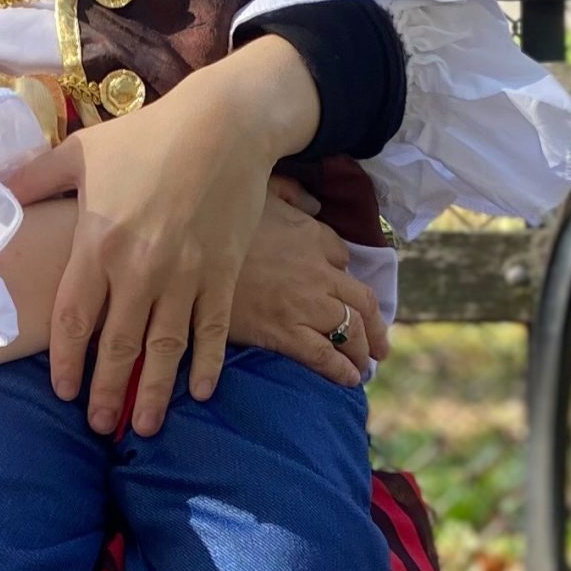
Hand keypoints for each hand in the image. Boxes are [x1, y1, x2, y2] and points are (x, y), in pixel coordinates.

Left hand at [3, 63, 300, 436]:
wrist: (224, 124)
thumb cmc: (149, 135)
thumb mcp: (81, 150)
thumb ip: (36, 179)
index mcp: (99, 242)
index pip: (74, 318)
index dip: (66, 360)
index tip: (62, 390)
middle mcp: (140, 268)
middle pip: (118, 346)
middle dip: (107, 392)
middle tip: (99, 426)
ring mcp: (186, 275)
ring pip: (165, 350)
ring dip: (153, 393)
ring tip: (144, 427)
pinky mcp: (223, 273)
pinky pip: (212, 330)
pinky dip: (207, 365)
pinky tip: (200, 392)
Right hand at [228, 187, 389, 385]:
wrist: (190, 260)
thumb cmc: (220, 221)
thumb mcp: (260, 192)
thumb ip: (291, 194)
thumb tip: (312, 203)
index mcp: (312, 235)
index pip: (343, 257)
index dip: (345, 274)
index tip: (342, 288)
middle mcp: (318, 273)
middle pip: (361, 301)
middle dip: (376, 325)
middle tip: (381, 342)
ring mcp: (304, 305)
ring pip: (351, 330)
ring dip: (364, 349)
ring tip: (367, 362)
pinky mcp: (285, 333)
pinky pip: (324, 355)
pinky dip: (342, 369)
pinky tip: (350, 378)